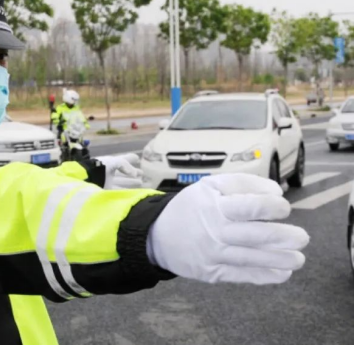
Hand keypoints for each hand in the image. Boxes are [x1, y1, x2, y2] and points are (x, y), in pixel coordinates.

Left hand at [96, 153, 142, 189]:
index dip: (130, 159)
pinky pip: (119, 190)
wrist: (88, 178)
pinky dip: (127, 190)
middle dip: (133, 172)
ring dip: (131, 181)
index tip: (137, 158)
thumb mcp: (114, 162)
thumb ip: (125, 165)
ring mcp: (108, 181)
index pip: (123, 160)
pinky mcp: (107, 190)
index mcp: (111, 162)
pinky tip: (133, 190)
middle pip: (123, 172)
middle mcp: (110, 171)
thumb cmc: (100, 167)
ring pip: (123, 181)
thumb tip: (134, 174)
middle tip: (141, 173)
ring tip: (141, 182)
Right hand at [147, 174, 308, 284]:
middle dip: (284, 237)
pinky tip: (282, 273)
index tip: (284, 208)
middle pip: (256, 235)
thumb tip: (275, 191)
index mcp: (213, 205)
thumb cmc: (189, 208)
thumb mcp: (208, 186)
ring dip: (280, 259)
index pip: (250, 206)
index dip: (273, 207)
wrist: (157, 236)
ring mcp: (212, 254)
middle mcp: (214, 230)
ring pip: (252, 258)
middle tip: (302, 237)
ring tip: (298, 258)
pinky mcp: (211, 273)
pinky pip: (242, 276)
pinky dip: (264, 276)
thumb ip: (242, 183)